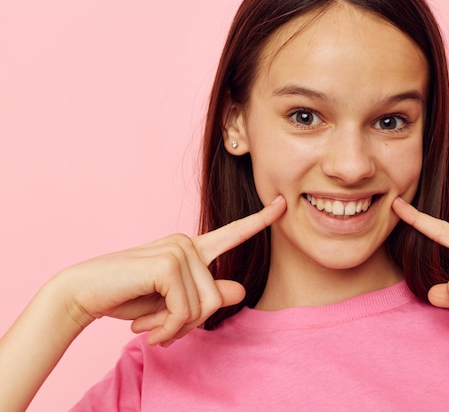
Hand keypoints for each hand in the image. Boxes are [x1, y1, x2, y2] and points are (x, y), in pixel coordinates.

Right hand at [56, 196, 286, 346]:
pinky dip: (168, 328)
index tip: (282, 204)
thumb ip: (205, 297)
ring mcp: (179, 250)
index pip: (233, 233)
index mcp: (191, 250)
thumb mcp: (173, 303)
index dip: (260, 220)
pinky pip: (186, 310)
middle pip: (218, 298)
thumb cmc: (127, 296)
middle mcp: (188, 244)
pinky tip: (148, 330)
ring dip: (176, 328)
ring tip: (151, 327)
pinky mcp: (168, 263)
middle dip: (190, 324)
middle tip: (161, 328)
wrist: (82, 293)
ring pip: (204, 307)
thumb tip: (240, 290)